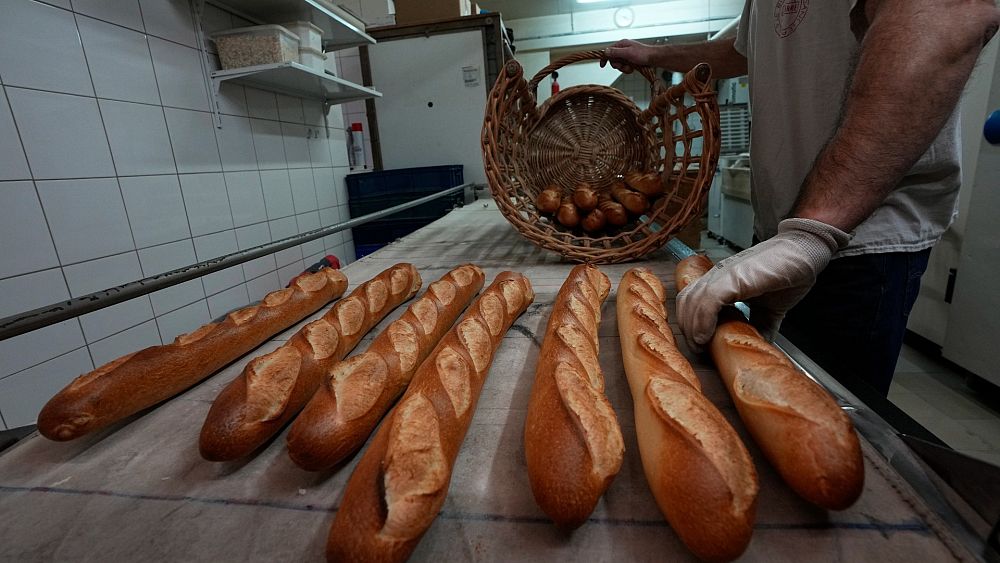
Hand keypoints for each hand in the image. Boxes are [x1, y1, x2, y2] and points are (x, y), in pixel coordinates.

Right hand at [601, 39, 654, 73]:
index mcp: (622, 44)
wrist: (654, 58)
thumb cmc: (643, 54)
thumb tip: (605, 51)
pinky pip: (625, 67)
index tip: (602, 65)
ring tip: (630, 68)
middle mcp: (623, 49)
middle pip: (613, 59)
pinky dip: (628, 69)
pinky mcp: (631, 60)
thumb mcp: (627, 53)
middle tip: (624, 66)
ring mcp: (627, 55)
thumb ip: (615, 52)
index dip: (605, 58)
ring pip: (619, 64)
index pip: (609, 51)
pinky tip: (633, 69)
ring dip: (624, 68)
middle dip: (618, 65)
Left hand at [676, 218, 850, 350]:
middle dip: (687, 329)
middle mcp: (717, 275)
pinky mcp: (734, 277)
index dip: (690, 324)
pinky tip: (706, 336)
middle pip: (685, 303)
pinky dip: (702, 321)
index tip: (700, 345)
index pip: (691, 302)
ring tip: (701, 346)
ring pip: (692, 302)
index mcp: (722, 281)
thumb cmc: (788, 272)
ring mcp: (723, 274)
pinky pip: (708, 300)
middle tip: (699, 349)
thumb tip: (759, 348)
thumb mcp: (770, 309)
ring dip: (692, 328)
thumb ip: (760, 327)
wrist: (805, 249)